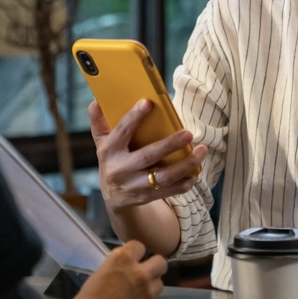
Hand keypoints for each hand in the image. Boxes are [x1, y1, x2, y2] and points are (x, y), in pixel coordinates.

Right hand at [72, 240, 167, 298]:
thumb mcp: (99, 275)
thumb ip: (116, 269)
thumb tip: (122, 272)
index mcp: (123, 260)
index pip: (140, 246)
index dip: (136, 253)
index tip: (132, 259)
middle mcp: (140, 273)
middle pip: (160, 262)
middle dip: (154, 267)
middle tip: (145, 274)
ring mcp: (148, 293)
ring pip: (160, 284)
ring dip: (151, 287)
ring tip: (140, 295)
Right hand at [88, 100, 206, 211]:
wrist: (113, 196)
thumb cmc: (112, 160)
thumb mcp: (102, 142)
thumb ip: (99, 123)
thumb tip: (95, 101)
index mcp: (108, 151)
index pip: (121, 132)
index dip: (133, 117)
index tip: (148, 103)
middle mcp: (119, 170)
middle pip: (147, 156)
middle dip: (169, 145)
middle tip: (188, 133)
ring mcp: (133, 186)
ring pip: (162, 177)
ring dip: (185, 165)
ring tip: (202, 151)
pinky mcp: (145, 197)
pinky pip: (168, 191)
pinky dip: (184, 183)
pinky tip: (196, 173)